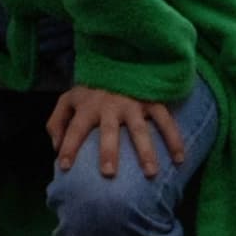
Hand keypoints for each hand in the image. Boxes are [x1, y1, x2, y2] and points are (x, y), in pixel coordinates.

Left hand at [47, 85, 184, 177]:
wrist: (119, 62)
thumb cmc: (90, 91)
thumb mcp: (67, 100)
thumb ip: (56, 122)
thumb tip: (55, 147)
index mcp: (87, 106)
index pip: (74, 129)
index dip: (69, 147)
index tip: (63, 167)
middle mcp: (109, 106)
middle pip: (108, 132)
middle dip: (108, 152)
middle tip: (108, 174)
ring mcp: (133, 104)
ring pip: (140, 130)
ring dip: (146, 152)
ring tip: (150, 173)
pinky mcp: (153, 101)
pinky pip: (166, 121)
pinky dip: (175, 139)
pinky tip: (180, 159)